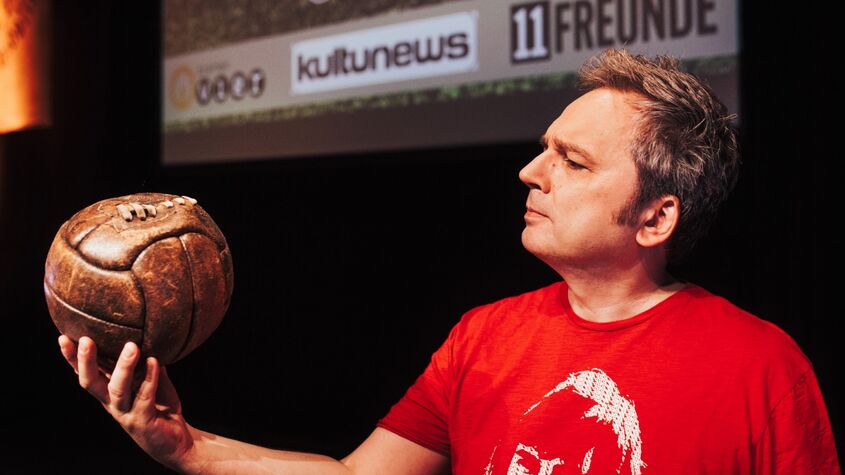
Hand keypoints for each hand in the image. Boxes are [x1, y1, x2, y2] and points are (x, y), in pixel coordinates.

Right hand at [58, 335, 195, 469]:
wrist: (176, 440)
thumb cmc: (160, 407)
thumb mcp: (152, 381)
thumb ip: (146, 362)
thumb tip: (148, 335)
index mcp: (108, 393)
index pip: (86, 373)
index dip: (72, 358)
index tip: (63, 338)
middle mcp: (112, 403)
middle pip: (91, 383)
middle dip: (86, 362)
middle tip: (86, 340)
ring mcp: (125, 413)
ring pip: (117, 389)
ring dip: (123, 366)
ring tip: (132, 346)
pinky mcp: (142, 420)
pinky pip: (144, 396)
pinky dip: (150, 377)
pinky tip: (154, 361)